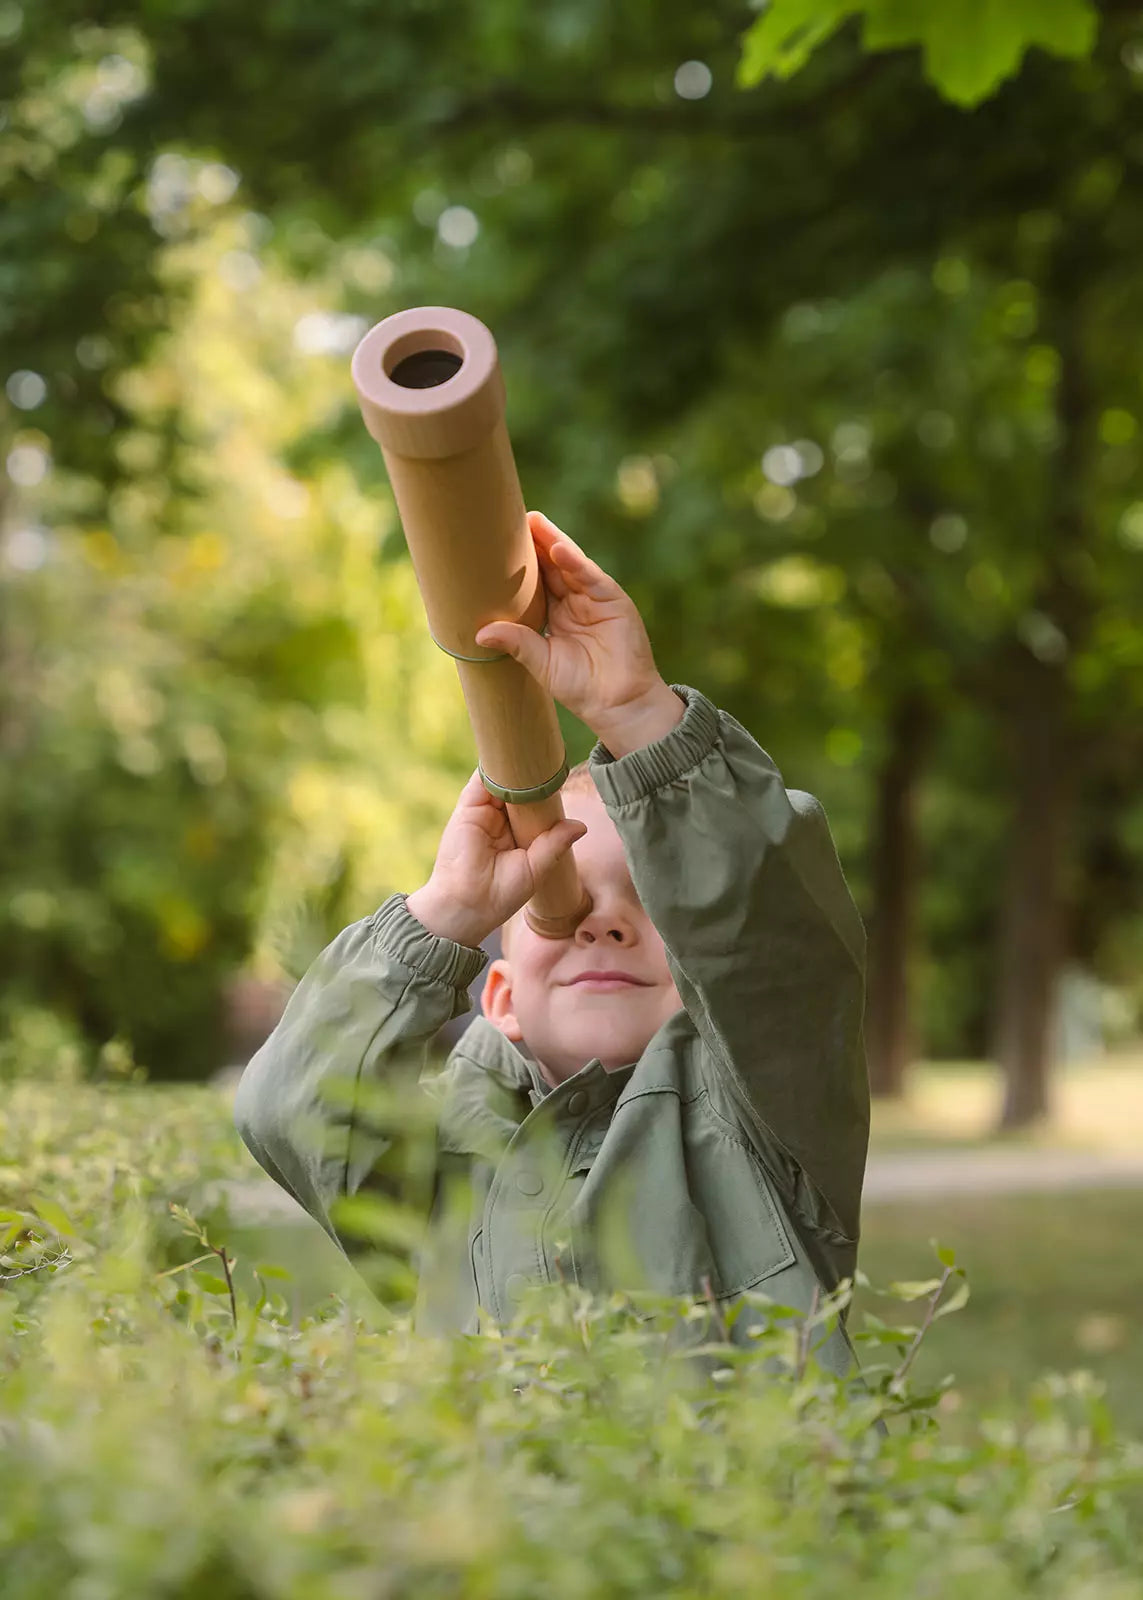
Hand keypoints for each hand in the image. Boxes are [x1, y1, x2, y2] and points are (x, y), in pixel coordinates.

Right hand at [406, 769, 586, 947]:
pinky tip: (510, 756)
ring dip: (515, 767)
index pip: (534, 805)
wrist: (467, 905)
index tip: (562, 775)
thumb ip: (554, 844)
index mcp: (517, 834)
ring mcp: (484, 813)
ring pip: (500, 781)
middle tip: (551, 757)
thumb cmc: (500, 895)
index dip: (546, 791)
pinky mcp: (468, 809)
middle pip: (518, 789)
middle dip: (531, 775)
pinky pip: (480, 781)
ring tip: (535, 752)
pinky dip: (494, 768)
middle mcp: (500, 821)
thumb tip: (581, 825)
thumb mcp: (535, 868)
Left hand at [474, 511, 682, 755]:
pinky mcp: (613, 600)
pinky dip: (576, 562)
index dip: (519, 563)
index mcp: (557, 614)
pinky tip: (558, 547)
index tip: (495, 544)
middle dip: (534, 542)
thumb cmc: (581, 687)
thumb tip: (479, 633)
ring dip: (553, 542)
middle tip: (509, 518)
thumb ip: (517, 643)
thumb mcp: (542, 662)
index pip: (536, 581)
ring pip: (570, 564)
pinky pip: (591, 577)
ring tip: (532, 521)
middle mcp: (576, 601)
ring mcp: (595, 598)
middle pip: (551, 565)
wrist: (617, 704)